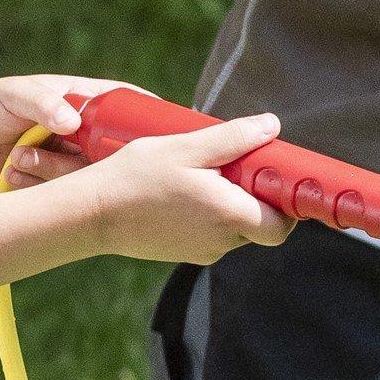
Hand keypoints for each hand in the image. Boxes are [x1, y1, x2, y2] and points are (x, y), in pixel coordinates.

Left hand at [0, 74, 128, 199]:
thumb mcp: (11, 95)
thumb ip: (41, 103)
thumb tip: (73, 122)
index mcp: (86, 102)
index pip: (127, 108)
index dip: (140, 121)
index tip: (138, 135)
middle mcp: (88, 135)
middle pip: (114, 152)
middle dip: (83, 156)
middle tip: (51, 144)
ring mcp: (76, 163)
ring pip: (89, 178)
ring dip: (51, 169)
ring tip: (18, 156)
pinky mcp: (60, 191)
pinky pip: (65, 199)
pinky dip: (37, 187)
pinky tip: (14, 173)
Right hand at [81, 112, 295, 266]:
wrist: (91, 212)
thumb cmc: (136, 177)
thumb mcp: (186, 147)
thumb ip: (233, 138)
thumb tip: (270, 126)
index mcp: (229, 216)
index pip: (282, 227)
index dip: (288, 206)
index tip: (277, 180)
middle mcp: (220, 242)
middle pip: (260, 225)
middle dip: (257, 197)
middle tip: (238, 167)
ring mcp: (201, 251)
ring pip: (235, 228)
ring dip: (231, 203)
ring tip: (204, 174)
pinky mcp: (183, 252)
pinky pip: (211, 233)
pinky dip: (209, 213)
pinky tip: (185, 190)